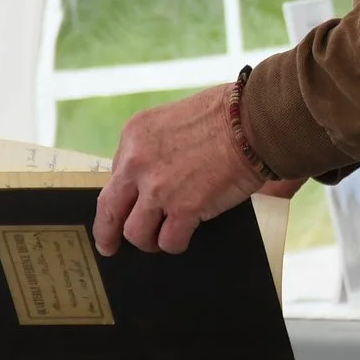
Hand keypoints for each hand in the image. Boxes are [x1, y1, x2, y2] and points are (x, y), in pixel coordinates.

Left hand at [93, 86, 303, 255]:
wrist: (253, 121)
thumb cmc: (226, 114)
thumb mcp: (174, 118)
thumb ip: (158, 146)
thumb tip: (156, 175)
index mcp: (134, 135)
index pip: (116, 175)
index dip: (125, 193)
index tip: (124, 204)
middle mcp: (137, 163)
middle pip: (109, 209)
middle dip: (106, 232)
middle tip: (109, 245)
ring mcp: (158, 188)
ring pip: (136, 232)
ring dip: (148, 240)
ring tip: (160, 240)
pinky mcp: (184, 209)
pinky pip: (169, 241)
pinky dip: (175, 244)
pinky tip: (184, 238)